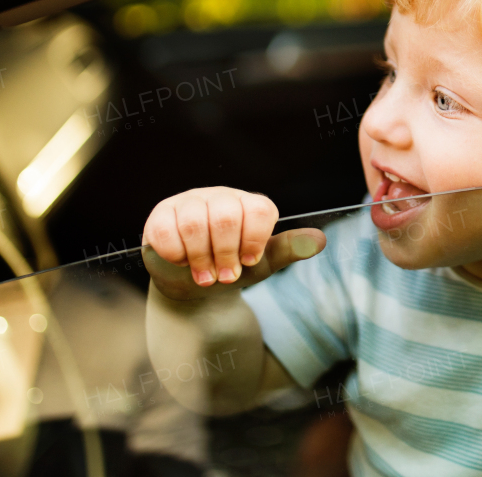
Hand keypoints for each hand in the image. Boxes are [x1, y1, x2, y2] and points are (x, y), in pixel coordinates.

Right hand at [142, 187, 324, 300]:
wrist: (194, 285)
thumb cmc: (232, 268)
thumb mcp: (264, 263)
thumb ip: (290, 249)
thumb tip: (320, 240)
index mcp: (249, 204)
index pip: (260, 210)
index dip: (255, 241)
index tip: (249, 261)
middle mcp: (221, 196)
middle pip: (226, 216)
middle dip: (225, 254)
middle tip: (225, 276)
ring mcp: (189, 201)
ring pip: (195, 223)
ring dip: (200, 258)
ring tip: (205, 276)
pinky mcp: (162, 213)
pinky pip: (165, 230)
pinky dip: (175, 254)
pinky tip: (181, 262)